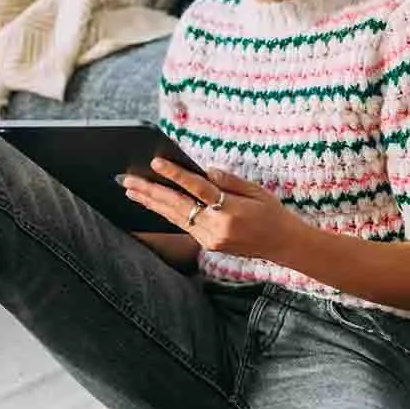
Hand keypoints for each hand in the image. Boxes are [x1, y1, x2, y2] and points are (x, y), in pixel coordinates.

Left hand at [119, 158, 303, 260]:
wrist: (283, 244)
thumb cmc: (272, 213)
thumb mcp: (256, 191)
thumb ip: (229, 181)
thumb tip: (204, 172)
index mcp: (231, 211)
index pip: (198, 189)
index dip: (176, 175)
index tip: (156, 163)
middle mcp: (217, 227)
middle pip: (178, 206)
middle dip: (151, 191)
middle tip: (127, 180)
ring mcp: (210, 239)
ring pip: (175, 217)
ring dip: (151, 203)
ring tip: (131, 191)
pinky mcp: (208, 245)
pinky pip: (183, 226)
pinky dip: (166, 213)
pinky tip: (152, 204)